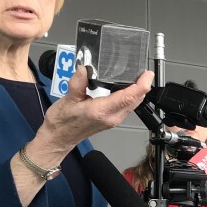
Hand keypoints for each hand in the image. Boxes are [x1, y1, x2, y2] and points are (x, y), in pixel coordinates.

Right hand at [37, 66, 153, 154]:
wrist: (59, 138)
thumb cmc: (62, 123)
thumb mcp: (67, 99)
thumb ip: (78, 82)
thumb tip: (85, 69)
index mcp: (101, 111)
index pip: (128, 97)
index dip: (141, 85)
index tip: (147, 75)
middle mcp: (111, 117)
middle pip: (135, 100)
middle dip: (143, 85)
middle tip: (144, 71)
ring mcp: (113, 119)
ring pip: (133, 104)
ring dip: (138, 91)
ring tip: (139, 76)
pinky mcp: (112, 119)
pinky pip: (127, 106)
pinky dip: (131, 96)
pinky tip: (129, 88)